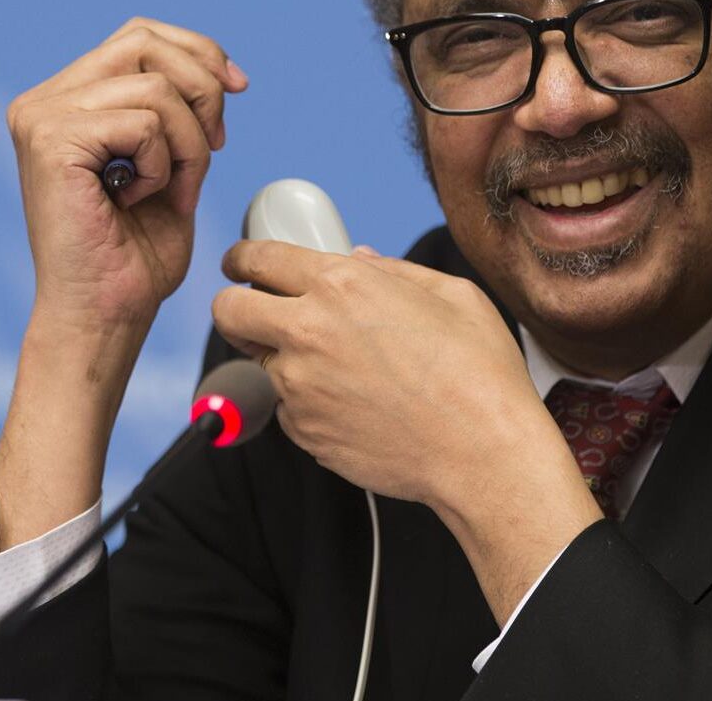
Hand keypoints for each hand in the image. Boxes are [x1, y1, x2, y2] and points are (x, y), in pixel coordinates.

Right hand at [8, 16, 245, 343]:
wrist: (106, 315)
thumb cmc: (136, 256)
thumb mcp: (169, 164)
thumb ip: (177, 110)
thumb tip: (220, 70)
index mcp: (67, 99)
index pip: (140, 36)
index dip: (199, 52)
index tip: (239, 88)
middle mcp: (43, 100)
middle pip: (147, 43)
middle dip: (202, 93)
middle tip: (211, 150)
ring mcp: (41, 116)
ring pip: (156, 87)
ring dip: (187, 144)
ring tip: (169, 189)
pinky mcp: (50, 140)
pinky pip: (145, 123)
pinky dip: (163, 164)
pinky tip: (138, 199)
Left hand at [212, 241, 601, 623]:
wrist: (482, 454)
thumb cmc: (479, 373)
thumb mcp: (452, 297)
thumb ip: (395, 270)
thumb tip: (359, 259)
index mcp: (343, 285)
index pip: (258, 258)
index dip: (242, 257)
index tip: (241, 264)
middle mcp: (309, 331)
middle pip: (228, 309)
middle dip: (235, 304)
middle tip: (258, 309)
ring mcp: (300, 386)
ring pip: (259, 361)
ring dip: (283, 357)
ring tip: (339, 367)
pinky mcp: (304, 431)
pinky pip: (287, 406)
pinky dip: (306, 401)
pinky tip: (354, 403)